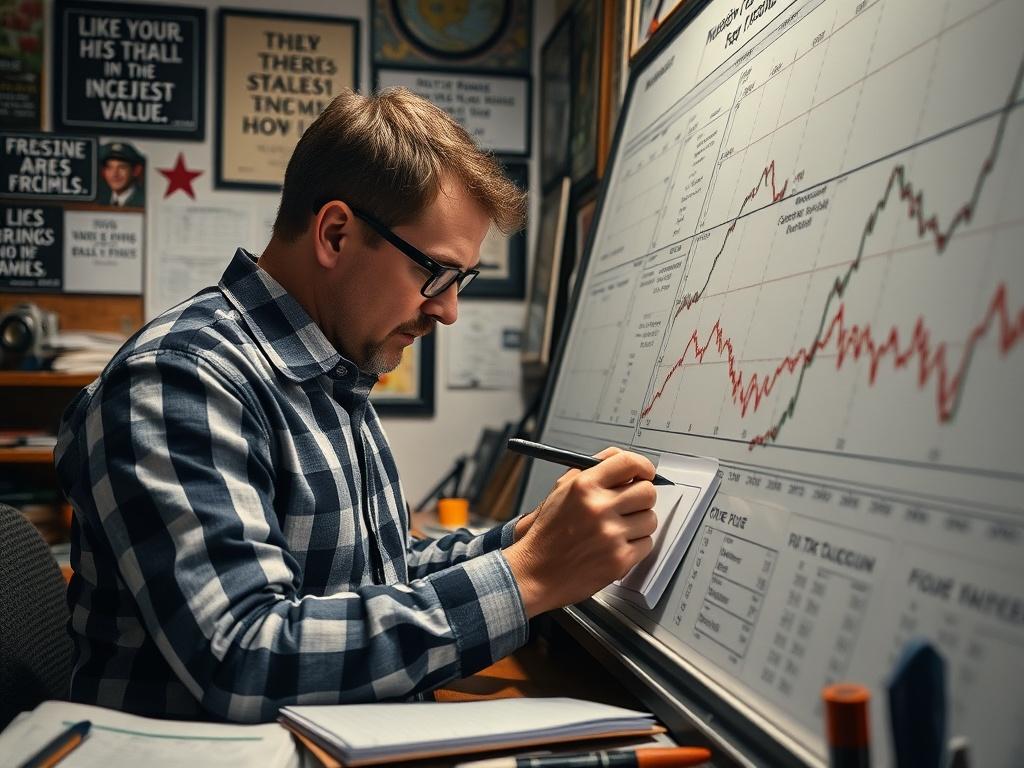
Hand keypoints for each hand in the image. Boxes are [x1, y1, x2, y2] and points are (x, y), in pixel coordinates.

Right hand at [503, 449, 658, 616]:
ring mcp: (611, 535)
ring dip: (639, 523)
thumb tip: (621, 459)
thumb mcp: (561, 490)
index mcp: (584, 486)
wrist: (536, 572)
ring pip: (650, 519)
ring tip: (617, 529)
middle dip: (641, 497)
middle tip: (630, 504)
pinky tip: (616, 546)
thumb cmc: (548, 534)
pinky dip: (636, 545)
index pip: (628, 463)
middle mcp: (598, 507)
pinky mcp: (620, 560)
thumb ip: (592, 469)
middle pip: (647, 492)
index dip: (643, 467)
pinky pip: (647, 543)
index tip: (646, 473)